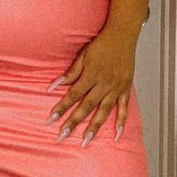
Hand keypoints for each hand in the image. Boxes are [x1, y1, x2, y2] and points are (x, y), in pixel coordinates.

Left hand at [44, 25, 136, 146]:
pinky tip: (116, 135)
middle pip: (86, 107)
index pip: (72, 95)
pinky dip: (121, 122)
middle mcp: (103, 84)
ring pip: (103, 111)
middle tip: (62, 136)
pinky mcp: (125, 89)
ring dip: (94, 127)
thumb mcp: (83, 55)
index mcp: (91, 75)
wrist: (122, 35)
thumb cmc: (101, 44)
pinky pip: (124, 108)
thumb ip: (70, 73)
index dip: (61, 108)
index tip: (51, 120)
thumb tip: (53, 86)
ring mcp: (116, 88)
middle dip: (73, 122)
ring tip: (85, 141)